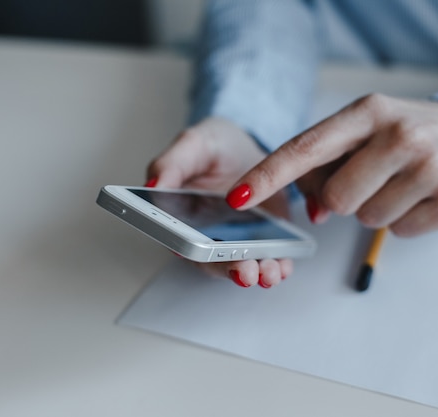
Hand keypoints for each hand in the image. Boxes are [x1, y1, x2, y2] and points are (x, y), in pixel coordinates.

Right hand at [146, 117, 292, 287]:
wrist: (249, 148)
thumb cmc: (215, 148)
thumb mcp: (193, 144)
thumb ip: (172, 164)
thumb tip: (154, 185)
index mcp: (182, 217)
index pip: (180, 240)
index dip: (189, 249)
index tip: (200, 252)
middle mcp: (208, 235)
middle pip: (214, 261)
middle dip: (230, 268)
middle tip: (244, 271)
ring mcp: (237, 240)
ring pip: (243, 265)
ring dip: (256, 273)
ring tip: (268, 272)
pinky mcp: (264, 239)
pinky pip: (270, 257)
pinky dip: (278, 265)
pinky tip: (284, 266)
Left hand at [225, 94, 437, 235]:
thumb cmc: (403, 136)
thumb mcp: (364, 133)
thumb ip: (327, 166)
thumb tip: (315, 213)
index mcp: (368, 111)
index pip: (306, 148)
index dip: (268, 176)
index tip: (237, 198)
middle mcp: (400, 133)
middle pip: (336, 199)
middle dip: (344, 200)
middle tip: (371, 179)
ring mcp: (432, 166)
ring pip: (367, 219)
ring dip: (374, 210)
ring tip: (400, 184)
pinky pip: (399, 232)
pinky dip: (402, 221)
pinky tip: (420, 197)